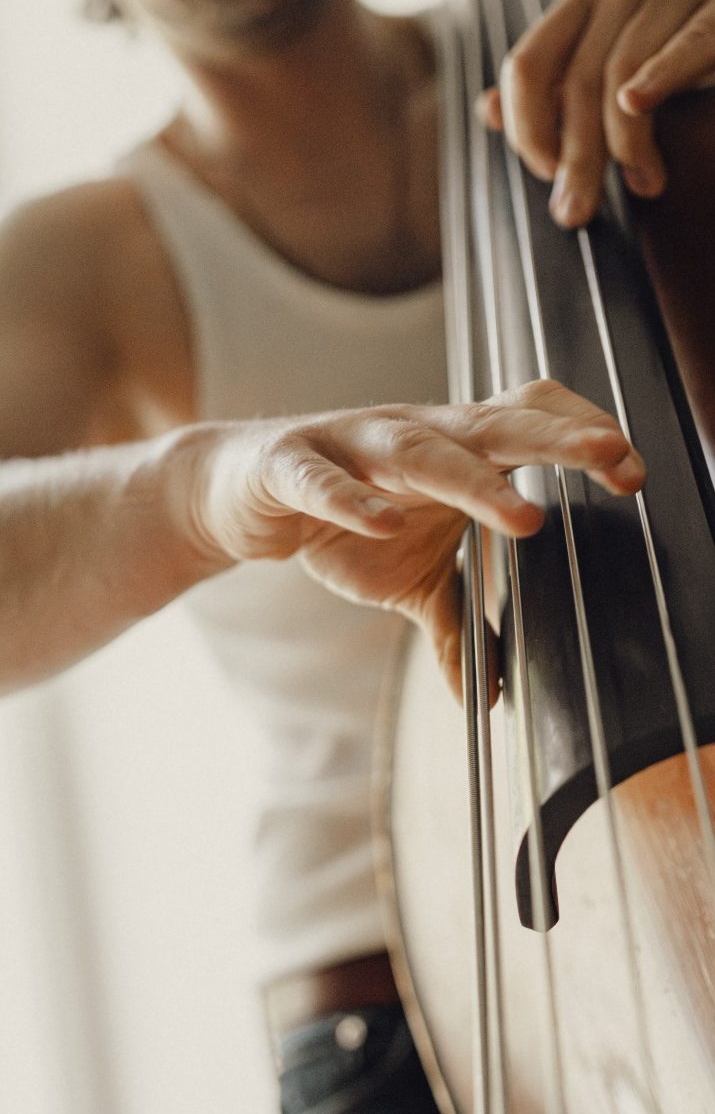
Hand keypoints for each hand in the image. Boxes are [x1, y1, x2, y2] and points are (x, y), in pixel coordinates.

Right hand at [187, 383, 644, 699]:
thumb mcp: (407, 578)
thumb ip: (455, 623)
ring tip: (524, 515)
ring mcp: (350, 444)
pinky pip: (326, 484)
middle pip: (492, 427)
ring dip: (473, 482)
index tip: (633, 471)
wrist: (230, 495)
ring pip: (419, 451)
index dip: (578, 436)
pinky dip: (354, 502)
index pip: (524, 420)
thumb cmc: (334, 523)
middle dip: (556, 441)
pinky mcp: (290, 466)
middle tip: (614, 458)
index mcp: (447, 447)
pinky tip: (385, 525)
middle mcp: (409, 432)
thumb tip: (492, 694)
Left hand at [478, 0, 714, 226]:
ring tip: (644, 186)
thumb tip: (489, 113)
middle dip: (574, 159)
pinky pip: (685, 47)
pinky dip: (657, 78)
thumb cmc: (680, 21)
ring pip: (622, 76)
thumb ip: (554, 75)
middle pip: (576, 83)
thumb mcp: (610, 38)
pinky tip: (639, 108)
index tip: (547, 173)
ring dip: (625, 145)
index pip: (528, 66)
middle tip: (577, 212)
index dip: (528, 128)